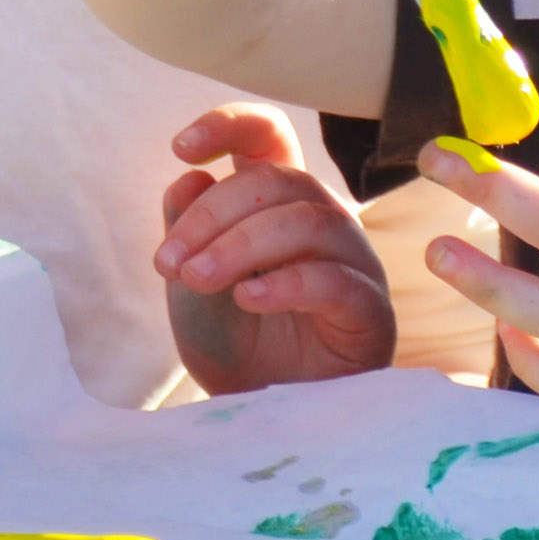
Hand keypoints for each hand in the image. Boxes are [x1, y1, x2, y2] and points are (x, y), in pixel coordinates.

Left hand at [156, 104, 395, 391]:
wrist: (258, 414)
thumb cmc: (233, 341)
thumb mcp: (191, 282)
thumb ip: (187, 228)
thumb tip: (190, 177)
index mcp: (278, 202)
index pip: (268, 137)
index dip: (230, 125)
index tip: (182, 148)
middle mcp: (322, 220)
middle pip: (278, 180)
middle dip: (212, 215)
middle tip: (170, 261)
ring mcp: (352, 262)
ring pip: (308, 223)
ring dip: (241, 246)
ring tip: (198, 279)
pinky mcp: (368, 311)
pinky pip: (334, 281)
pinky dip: (286, 284)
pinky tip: (247, 300)